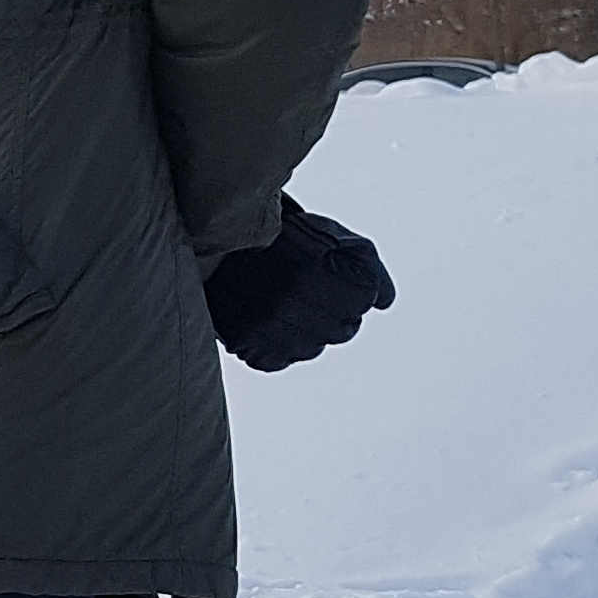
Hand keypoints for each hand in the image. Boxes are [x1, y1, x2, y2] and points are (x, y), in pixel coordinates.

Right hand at [205, 196, 392, 370]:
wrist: (213, 238)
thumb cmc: (283, 238)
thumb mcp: (335, 238)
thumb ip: (371, 269)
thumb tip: (384, 304)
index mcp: (330, 274)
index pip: (362, 302)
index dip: (349, 288)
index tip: (326, 275)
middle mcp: (305, 302)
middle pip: (342, 331)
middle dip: (331, 312)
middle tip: (305, 290)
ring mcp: (275, 326)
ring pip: (312, 348)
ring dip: (305, 331)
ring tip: (284, 304)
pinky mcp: (249, 343)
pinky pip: (278, 359)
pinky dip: (275, 345)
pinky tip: (266, 321)